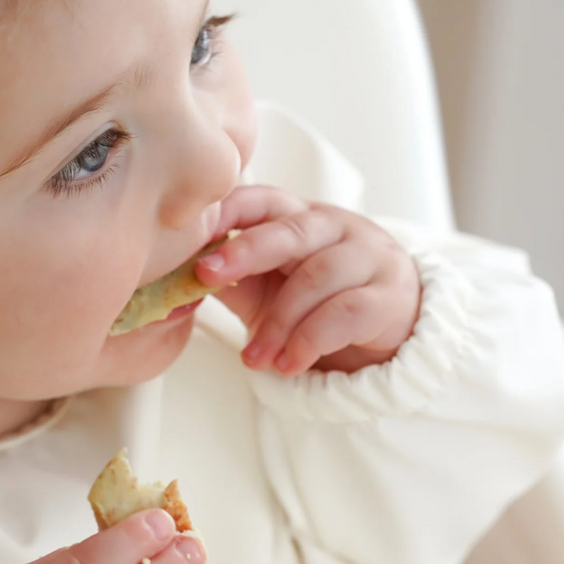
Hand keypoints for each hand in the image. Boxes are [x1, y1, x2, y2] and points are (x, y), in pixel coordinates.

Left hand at [195, 187, 421, 375]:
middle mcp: (335, 226)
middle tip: (206, 277)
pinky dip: (310, 341)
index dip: (226, 210)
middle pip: (290, 230)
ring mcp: (368, 257)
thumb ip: (230, 278)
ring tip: (255, 359)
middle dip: (244, 251)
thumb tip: (172, 284)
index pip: (261, 199)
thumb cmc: (321, 301)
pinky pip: (346, 312)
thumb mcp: (270, 287)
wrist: (391, 330)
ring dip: (279, 323)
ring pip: (316, 277)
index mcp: (299, 217)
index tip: (191, 234)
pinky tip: (288, 364)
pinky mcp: (389, 295)